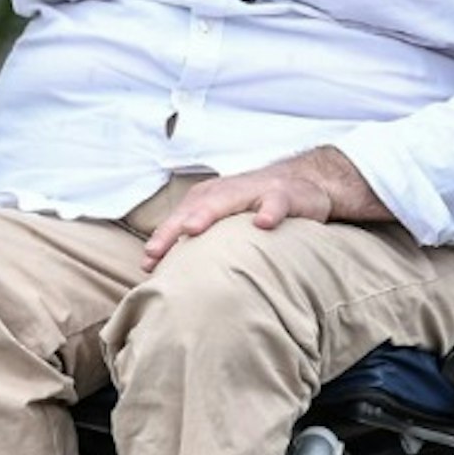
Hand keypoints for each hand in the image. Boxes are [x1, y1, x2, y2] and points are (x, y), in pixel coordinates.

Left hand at [140, 148, 380, 268]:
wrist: (305, 181)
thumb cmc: (258, 206)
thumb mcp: (228, 218)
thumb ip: (203, 238)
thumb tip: (172, 273)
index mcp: (209, 198)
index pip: (180, 218)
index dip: (162, 238)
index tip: (147, 263)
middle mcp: (228, 192)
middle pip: (195, 208)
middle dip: (174, 227)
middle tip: (156, 249)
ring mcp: (256, 191)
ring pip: (228, 200)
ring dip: (208, 213)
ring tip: (193, 229)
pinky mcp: (285, 195)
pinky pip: (275, 203)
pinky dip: (269, 211)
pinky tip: (263, 224)